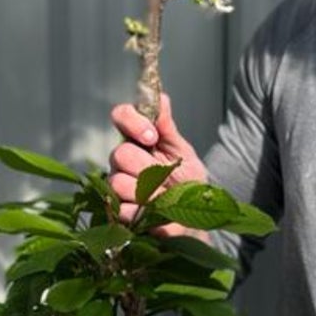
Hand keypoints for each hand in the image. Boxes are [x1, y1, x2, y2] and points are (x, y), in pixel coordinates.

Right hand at [108, 92, 208, 230]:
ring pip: (118, 182)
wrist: (197, 216)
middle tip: (167, 176)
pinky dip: (145, 211)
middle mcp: (122, 160)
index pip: (121, 116)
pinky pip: (122, 209)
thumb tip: (160, 98)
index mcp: (138, 140)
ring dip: (149, 191)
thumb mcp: (183, 153)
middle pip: (120, 154)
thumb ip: (168, 128)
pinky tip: (157, 212)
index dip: (133, 122)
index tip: (152, 136)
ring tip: (165, 196)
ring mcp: (118, 185)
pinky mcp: (119, 211)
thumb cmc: (188, 181)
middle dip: (149, 167)